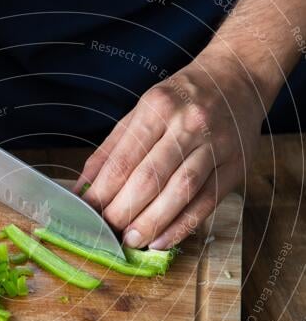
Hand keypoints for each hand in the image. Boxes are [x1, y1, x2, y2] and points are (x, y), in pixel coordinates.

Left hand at [75, 47, 265, 248]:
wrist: (236, 79)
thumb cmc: (181, 99)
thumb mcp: (141, 110)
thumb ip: (112, 149)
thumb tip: (83, 188)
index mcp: (158, 107)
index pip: (124, 160)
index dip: (103, 193)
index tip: (87, 214)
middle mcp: (189, 125)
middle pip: (150, 178)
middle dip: (124, 212)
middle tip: (108, 232)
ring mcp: (216, 146)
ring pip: (180, 193)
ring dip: (152, 223)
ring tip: (131, 240)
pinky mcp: (235, 166)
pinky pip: (206, 203)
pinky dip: (181, 226)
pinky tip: (161, 241)